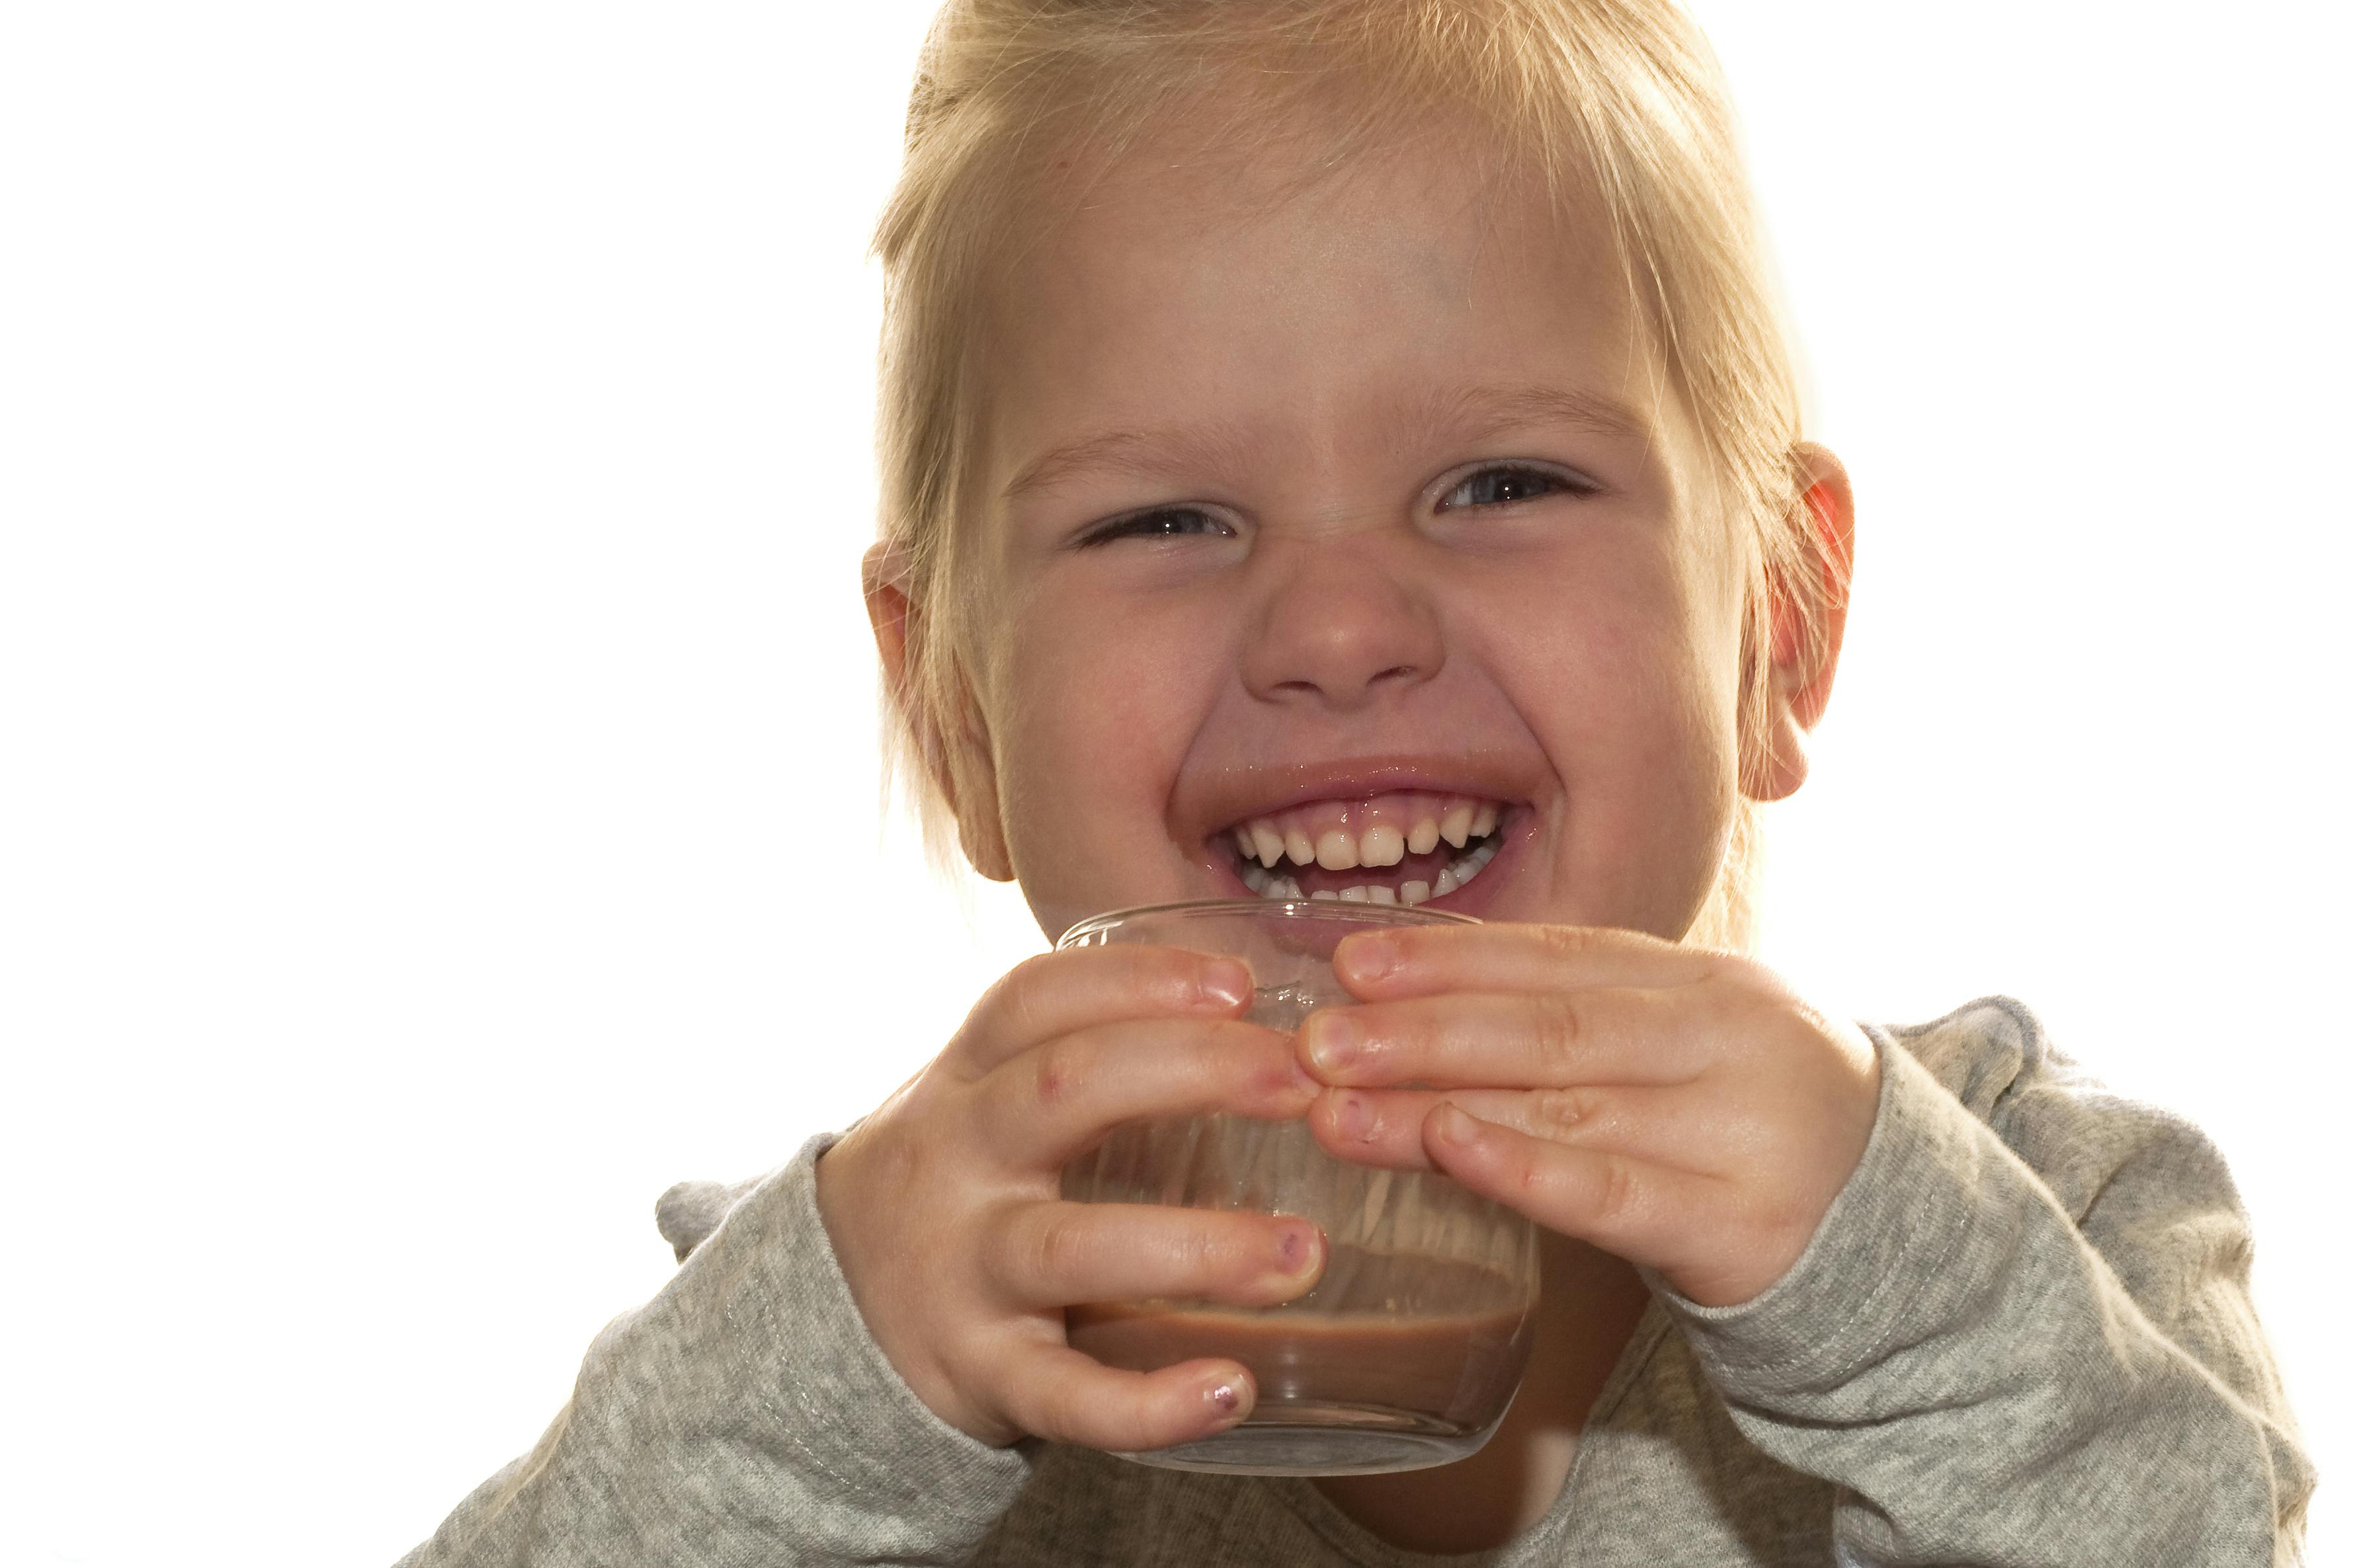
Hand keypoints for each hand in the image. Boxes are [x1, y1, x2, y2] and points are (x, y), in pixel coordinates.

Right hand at [814, 946, 1326, 1449]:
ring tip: (1302, 1253)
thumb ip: (1084, 1056)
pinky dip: (1148, 1403)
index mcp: (964, 1080)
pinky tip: (1231, 1391)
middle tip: (1305, 1083)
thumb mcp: (984, 1102)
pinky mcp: (979, 1374)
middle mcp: (955, 1160)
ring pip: (1073, 1247)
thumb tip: (1260, 1010)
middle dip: (1192, 1071)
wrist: (828, 1318)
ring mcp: (962, 1271)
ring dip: (1198, 1248)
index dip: (1139, 980)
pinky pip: (1064, 1395)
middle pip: (1064, 1089)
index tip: (1241, 982)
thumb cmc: (958, 1186)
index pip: (1037, 998)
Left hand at [1296, 924, 1879, 1307]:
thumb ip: (1573, 1027)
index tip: (1347, 961)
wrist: (1898, 1232)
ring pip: (1564, 1107)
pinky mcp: (1741, 1222)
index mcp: (1702, 981)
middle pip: (1549, 1024)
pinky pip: (1615, 1191)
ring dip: (1435, 1107)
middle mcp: (1723, 1037)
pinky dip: (1526, 1168)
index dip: (1449, 957)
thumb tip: (1402, 1010)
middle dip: (1420, 1029)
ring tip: (1333, 1107)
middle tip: (1313, 1036)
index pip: (1559, 956)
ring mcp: (1738, 1126)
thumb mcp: (1679, 1053)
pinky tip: (1451, 1148)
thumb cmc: (1747, 1132)